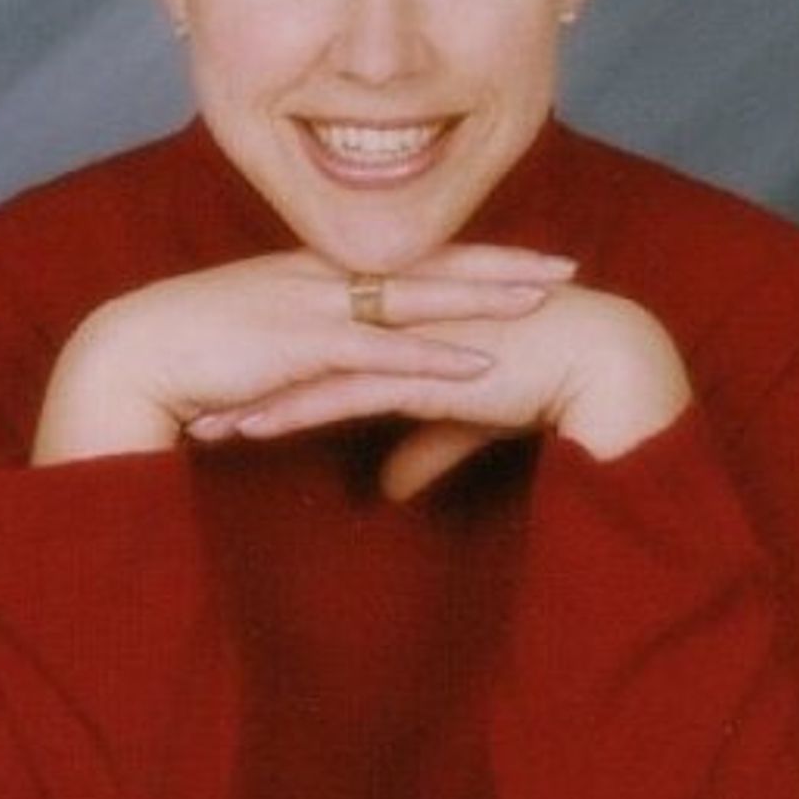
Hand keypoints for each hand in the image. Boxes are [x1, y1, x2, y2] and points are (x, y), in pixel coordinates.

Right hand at [31, 245, 575, 465]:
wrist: (132, 352)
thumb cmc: (191, 350)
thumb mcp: (261, 335)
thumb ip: (308, 342)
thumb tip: (344, 361)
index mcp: (318, 271)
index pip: (410, 255)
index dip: (471, 255)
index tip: (522, 257)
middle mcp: (324, 276)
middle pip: (430, 262)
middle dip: (501, 263)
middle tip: (565, 264)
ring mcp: (314, 305)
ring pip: (417, 296)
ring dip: (484, 298)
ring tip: (544, 301)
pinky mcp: (300, 346)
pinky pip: (381, 350)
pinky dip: (434, 357)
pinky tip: (481, 364)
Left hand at [191, 285, 691, 498]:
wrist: (601, 361)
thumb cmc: (547, 378)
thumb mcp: (470, 418)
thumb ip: (423, 446)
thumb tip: (387, 488)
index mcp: (410, 310)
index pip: (328, 331)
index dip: (279, 357)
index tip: (233, 378)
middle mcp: (399, 314)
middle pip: (304, 342)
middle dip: (249, 372)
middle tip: (197, 390)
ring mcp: (404, 337)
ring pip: (310, 366)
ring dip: (255, 396)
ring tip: (204, 422)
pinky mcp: (418, 367)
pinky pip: (341, 392)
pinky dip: (292, 412)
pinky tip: (250, 430)